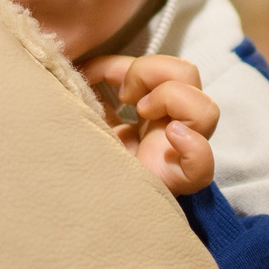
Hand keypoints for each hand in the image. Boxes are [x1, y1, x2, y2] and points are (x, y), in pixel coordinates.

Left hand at [80, 54, 218, 196]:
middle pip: (190, 76)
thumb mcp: (76, 111)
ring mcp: (174, 154)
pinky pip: (202, 166)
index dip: (132, 62)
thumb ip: (83, 85)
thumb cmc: (71, 157)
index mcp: (145, 112)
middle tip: (124, 95)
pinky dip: (194, 146)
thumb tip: (83, 62)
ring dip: (171, 97)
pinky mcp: (172, 183)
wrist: (63, 206)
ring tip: (139, 112)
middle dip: (153, 70)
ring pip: (206, 110)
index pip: (162, 68)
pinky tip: (171, 136)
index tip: (94, 72)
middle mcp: (165, 129)